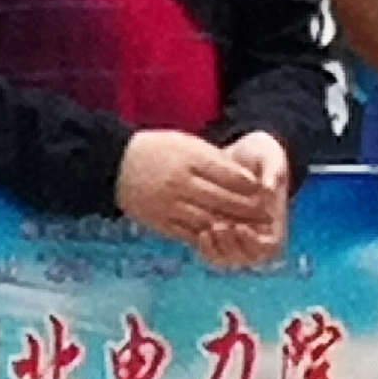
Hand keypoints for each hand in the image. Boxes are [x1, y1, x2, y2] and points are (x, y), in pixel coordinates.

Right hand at [115, 129, 265, 257]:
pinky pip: (189, 232)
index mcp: (189, 161)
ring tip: (247, 227)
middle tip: (264, 213)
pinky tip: (220, 234)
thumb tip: (242, 177)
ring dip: (232, 225)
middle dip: (247, 208)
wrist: (113, 164)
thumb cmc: (154, 149)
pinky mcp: (160, 221)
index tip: (261, 189)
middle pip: (223, 200)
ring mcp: (170, 205)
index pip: (230, 175)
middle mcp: (181, 184)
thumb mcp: (185, 143)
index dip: (249, 184)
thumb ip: (212, 159)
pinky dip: (208, 235)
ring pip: (209, 219)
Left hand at [208, 132, 295, 267]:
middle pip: (247, 258)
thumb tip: (269, 188)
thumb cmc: (257, 155)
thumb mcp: (269, 155)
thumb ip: (273, 170)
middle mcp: (257, 233)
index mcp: (274, 220)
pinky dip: (205, 247)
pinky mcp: (218, 234)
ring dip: (217, 250)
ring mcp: (236, 236)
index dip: (255, 243)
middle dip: (232, 247)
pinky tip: (199, 231)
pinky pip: (212, 252)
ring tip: (207, 230)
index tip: (241, 226)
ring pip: (227, 259)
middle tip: (218, 227)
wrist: (234, 154)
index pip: (270, 247)